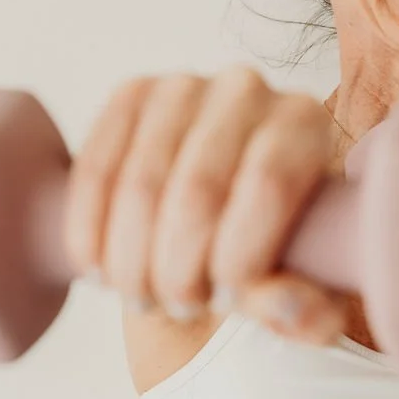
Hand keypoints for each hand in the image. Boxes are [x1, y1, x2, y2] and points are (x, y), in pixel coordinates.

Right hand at [62, 66, 348, 343]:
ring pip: (141, 184)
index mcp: (303, 123)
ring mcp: (182, 87)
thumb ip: (308, 308)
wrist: (208, 214)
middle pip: (198, 189)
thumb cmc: (264, 245)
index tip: (225, 300)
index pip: (267, 184)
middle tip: (180, 308)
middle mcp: (245, 89)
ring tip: (144, 297)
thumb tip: (294, 310)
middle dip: (179, 269)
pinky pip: (95, 168)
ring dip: (132, 260)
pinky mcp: (128, 96)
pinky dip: (89, 231)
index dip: (239, 253)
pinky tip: (98, 271)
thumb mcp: (295, 283)